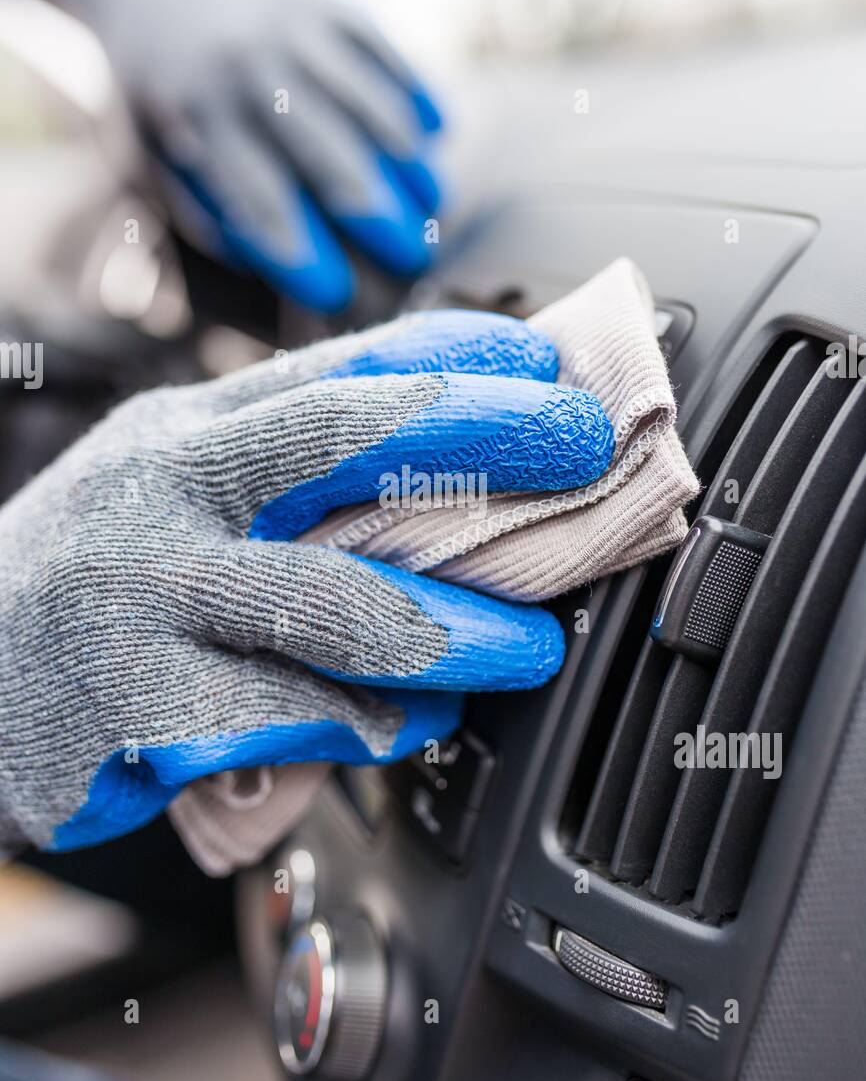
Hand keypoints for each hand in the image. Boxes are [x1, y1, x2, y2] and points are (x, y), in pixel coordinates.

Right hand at [0, 309, 613, 850]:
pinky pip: (294, 722)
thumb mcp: (168, 494)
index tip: (545, 354)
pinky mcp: (139, 710)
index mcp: (185, 432)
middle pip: (342, 442)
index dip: (450, 355)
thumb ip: (280, 485)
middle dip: (482, 434)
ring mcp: (145, 599)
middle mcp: (164, 493)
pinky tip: (416, 726)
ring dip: (456, 631)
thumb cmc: (90, 583)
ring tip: (530, 648)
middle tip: (584, 444)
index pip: (333, 368)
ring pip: (333, 606)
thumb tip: (442, 486)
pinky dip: (376, 726)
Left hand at [2, 0, 441, 310]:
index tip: (338, 296)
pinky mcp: (326, 0)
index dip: (303, 253)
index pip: (261, 201)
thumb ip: (208, 210)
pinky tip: (435, 137)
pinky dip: (414, 96)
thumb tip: (278, 263)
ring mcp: (292, 27)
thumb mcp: (154, 155)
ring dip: (411, 163)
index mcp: (198, 116)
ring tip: (434, 206)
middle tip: (413, 261)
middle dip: (379, 218)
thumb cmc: (155, 95)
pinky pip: (386, 54)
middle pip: (331, 157)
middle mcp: (248, 68)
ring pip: (371, 106)